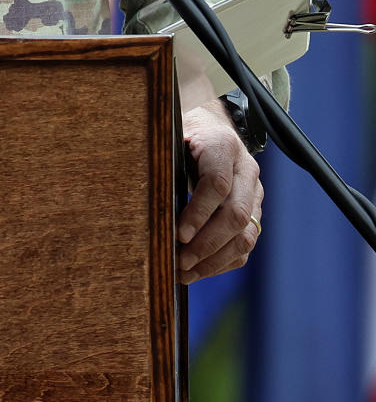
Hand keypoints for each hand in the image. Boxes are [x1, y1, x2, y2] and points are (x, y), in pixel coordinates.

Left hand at [177, 99, 262, 283]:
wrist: (212, 128)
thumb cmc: (183, 136)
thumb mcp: (171, 138)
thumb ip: (164, 161)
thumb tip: (145, 197)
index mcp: (223, 146)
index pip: (217, 184)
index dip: (198, 212)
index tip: (179, 235)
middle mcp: (246, 170)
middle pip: (236, 214)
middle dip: (207, 243)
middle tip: (180, 261)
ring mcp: (255, 193)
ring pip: (246, 235)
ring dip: (215, 259)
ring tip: (185, 273)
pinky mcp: (254, 212)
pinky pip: (246, 244)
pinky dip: (223, 262)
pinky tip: (198, 270)